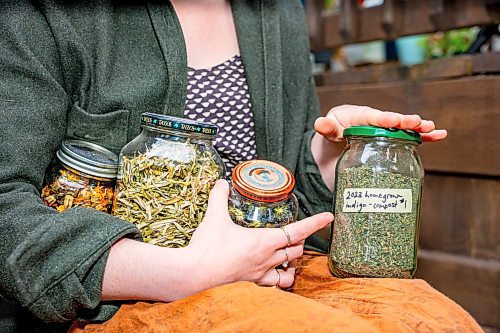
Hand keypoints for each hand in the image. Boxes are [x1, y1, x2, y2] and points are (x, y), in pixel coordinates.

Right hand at [187, 180, 332, 288]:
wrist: (194, 273)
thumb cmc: (207, 246)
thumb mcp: (214, 217)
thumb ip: (219, 197)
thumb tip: (222, 182)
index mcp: (264, 241)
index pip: (297, 231)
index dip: (315, 223)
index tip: (328, 217)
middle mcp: (267, 258)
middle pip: (296, 250)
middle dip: (301, 240)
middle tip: (298, 231)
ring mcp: (260, 272)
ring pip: (289, 268)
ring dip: (293, 259)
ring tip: (289, 253)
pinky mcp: (251, 281)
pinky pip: (273, 283)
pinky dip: (279, 278)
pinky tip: (274, 272)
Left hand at [314, 104, 446, 142]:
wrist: (338, 140)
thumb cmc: (334, 131)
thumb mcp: (328, 130)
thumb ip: (326, 128)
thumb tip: (319, 123)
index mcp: (359, 116)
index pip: (372, 117)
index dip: (384, 119)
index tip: (394, 120)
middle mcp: (376, 120)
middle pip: (392, 120)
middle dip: (405, 121)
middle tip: (418, 122)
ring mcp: (386, 129)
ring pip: (404, 128)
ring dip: (418, 128)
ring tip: (433, 128)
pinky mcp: (392, 138)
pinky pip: (409, 136)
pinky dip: (424, 136)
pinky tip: (440, 135)